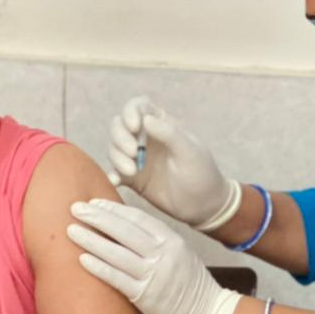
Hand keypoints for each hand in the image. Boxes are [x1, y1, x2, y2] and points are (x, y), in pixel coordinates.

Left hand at [68, 201, 240, 313]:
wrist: (208, 313)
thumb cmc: (190, 283)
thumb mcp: (179, 252)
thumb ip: (156, 240)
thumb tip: (125, 228)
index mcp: (171, 239)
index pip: (137, 217)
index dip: (112, 209)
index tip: (93, 203)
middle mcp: (163, 253)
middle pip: (123, 230)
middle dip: (96, 217)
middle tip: (75, 208)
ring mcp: (154, 275)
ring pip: (116, 252)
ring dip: (90, 240)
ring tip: (71, 230)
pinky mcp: (146, 297)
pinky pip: (117, 278)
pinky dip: (99, 267)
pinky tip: (82, 259)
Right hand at [107, 96, 240, 230]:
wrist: (203, 206)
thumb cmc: (202, 174)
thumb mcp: (190, 151)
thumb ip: (169, 133)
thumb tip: (145, 119)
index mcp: (161, 125)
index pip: (138, 107)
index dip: (131, 112)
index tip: (134, 127)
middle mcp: (145, 139)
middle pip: (119, 126)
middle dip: (120, 137)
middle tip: (133, 153)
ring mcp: (136, 158)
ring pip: (114, 149)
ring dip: (117, 157)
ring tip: (131, 171)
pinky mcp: (132, 179)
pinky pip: (114, 172)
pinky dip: (111, 175)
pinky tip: (115, 181)